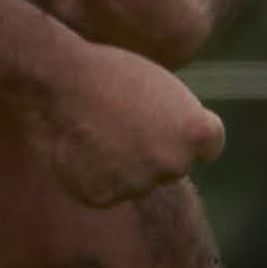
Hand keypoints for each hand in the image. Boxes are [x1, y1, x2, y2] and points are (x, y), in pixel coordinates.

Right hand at [16, 33, 222, 208]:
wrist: (58, 79)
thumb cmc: (108, 70)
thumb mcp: (161, 86)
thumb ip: (176, 119)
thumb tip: (173, 142)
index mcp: (196, 132)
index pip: (209, 147)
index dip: (187, 134)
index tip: (167, 124)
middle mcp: (174, 164)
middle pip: (172, 165)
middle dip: (154, 151)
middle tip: (120, 124)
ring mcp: (139, 185)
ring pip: (137, 180)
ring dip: (123, 166)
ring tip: (94, 132)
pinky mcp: (104, 197)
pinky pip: (105, 190)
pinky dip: (94, 176)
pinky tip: (78, 149)